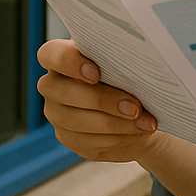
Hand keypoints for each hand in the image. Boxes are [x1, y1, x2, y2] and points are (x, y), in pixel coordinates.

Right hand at [36, 39, 159, 162]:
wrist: (135, 106)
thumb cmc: (127, 74)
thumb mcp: (124, 62)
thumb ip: (120, 59)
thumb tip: (137, 61)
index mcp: (60, 56)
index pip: (51, 54)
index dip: (69, 63)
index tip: (96, 74)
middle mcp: (52, 85)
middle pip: (64, 92)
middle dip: (103, 101)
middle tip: (134, 107)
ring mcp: (57, 114)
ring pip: (77, 122)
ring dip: (116, 124)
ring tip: (145, 123)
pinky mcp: (68, 138)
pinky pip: (88, 142)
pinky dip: (117, 137)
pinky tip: (136, 132)